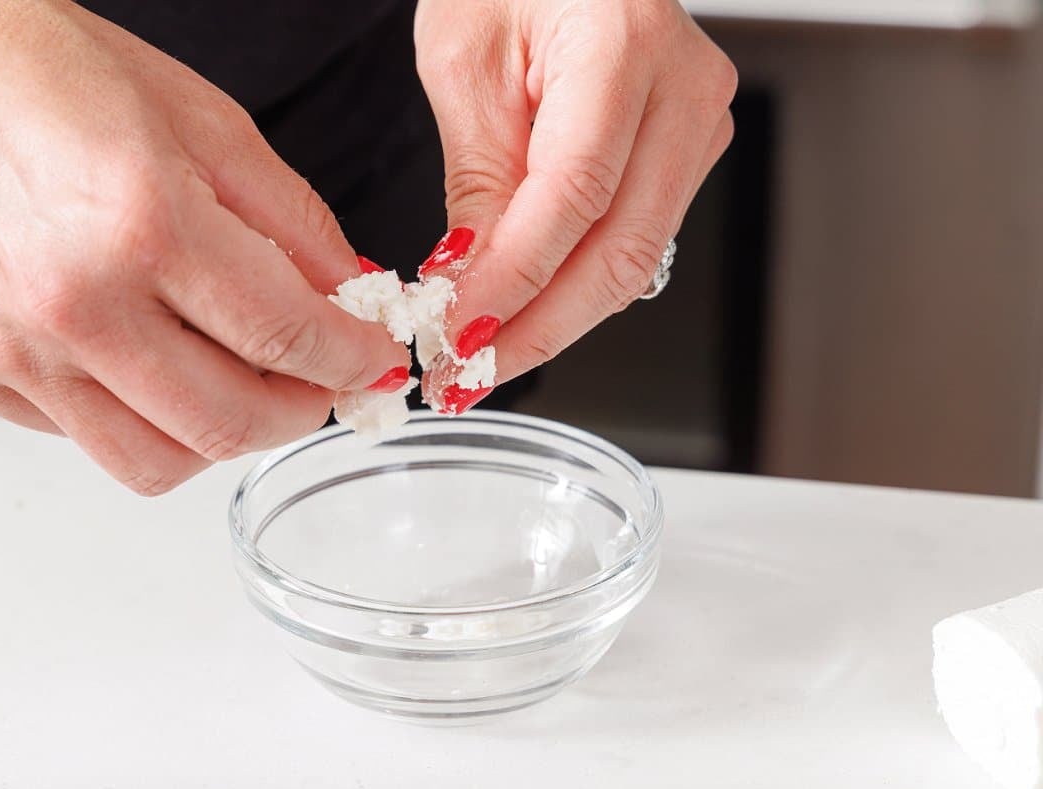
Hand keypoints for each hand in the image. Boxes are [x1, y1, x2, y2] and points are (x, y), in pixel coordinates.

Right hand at [0, 0, 407, 493]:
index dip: (350, 359)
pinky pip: (83, 439)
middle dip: (301, 412)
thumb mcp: (210, 126)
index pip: (285, 337)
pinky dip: (140, 418)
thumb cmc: (56, 74)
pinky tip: (149, 359)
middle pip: (228, 424)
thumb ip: (296, 228)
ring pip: (154, 464)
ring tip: (238, 380)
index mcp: (143, 223)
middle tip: (318, 380)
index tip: (370, 358)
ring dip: (222, 435)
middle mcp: (72, 302)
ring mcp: (11, 348)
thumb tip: (351, 302)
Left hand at [414, 0, 736, 386]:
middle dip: (538, 330)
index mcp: (623, 44)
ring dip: (554, 322)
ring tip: (481, 359)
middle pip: (620, 250)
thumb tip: (471, 285)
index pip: (575, 195)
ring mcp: (696, 125)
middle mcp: (684, 90)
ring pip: (633, 261)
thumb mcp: (465, 62)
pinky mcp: (684, 154)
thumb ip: (479, 179)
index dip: (516, 281)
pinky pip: (634, 242)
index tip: (457, 337)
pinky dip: (574, 289)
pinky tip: (522, 315)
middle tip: (466, 379)